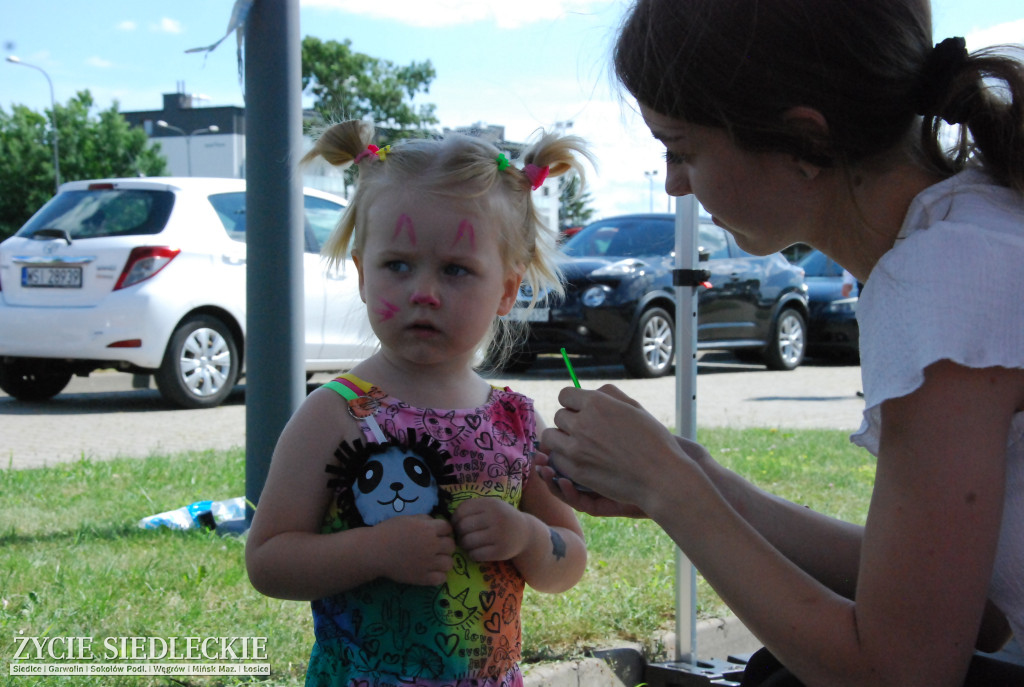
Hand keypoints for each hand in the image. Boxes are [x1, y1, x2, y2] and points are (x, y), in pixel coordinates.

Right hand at [374, 514, 454, 585]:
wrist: (374, 551)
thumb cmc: (389, 532)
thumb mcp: (408, 519)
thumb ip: (425, 520)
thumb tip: (436, 523)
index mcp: (428, 529)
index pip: (448, 528)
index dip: (443, 530)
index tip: (437, 533)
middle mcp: (431, 546)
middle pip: (451, 546)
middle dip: (444, 545)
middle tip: (435, 547)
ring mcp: (428, 563)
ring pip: (449, 563)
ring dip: (444, 561)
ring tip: (434, 560)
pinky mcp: (422, 578)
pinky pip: (441, 579)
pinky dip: (439, 576)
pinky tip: (431, 572)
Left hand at [451, 497, 528, 561]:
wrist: (525, 534)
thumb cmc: (502, 518)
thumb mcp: (492, 506)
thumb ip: (474, 508)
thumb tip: (450, 520)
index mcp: (491, 504)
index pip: (462, 510)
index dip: (455, 519)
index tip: (456, 525)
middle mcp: (496, 518)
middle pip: (463, 527)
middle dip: (459, 533)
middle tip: (462, 536)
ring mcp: (499, 535)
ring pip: (468, 542)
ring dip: (464, 545)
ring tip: (469, 544)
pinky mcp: (500, 551)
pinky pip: (476, 555)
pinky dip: (472, 554)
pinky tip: (477, 551)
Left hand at [541, 384, 690, 509]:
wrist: (660, 476)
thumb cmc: (653, 441)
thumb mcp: (634, 408)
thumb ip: (610, 396)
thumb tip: (593, 391)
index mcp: (597, 403)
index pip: (565, 395)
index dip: (573, 403)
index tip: (581, 411)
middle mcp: (583, 422)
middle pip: (559, 416)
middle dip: (569, 421)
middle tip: (585, 432)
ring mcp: (577, 448)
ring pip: (551, 437)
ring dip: (561, 439)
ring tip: (577, 445)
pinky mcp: (576, 470)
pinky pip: (556, 459)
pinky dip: (564, 459)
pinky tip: (579, 460)